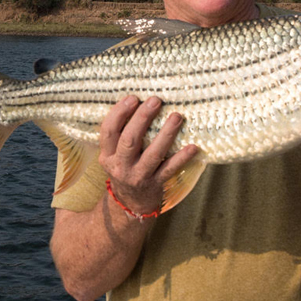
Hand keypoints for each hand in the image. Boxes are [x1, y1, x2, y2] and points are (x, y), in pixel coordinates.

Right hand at [98, 95, 198, 214]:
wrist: (131, 203)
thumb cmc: (126, 168)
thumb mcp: (115, 154)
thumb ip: (121, 133)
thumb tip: (140, 102)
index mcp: (107, 155)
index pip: (108, 131)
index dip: (119, 113)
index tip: (133, 98)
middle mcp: (120, 166)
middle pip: (129, 140)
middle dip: (142, 118)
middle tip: (155, 101)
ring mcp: (138, 176)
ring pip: (152, 154)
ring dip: (166, 134)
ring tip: (177, 117)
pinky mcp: (155, 183)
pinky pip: (170, 169)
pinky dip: (182, 158)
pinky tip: (193, 147)